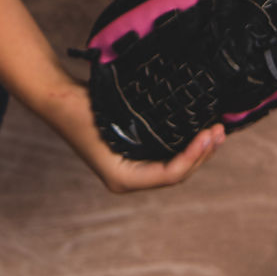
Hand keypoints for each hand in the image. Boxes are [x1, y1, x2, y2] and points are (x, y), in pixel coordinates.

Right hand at [40, 75, 225, 192]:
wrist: (57, 97)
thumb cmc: (78, 108)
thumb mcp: (109, 117)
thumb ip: (140, 128)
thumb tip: (182, 123)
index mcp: (122, 178)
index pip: (170, 175)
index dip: (193, 157)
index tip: (209, 134)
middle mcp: (129, 177)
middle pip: (176, 173)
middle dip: (202, 154)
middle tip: (220, 130)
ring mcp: (132, 166)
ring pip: (174, 165)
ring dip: (197, 150)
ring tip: (217, 130)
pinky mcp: (134, 152)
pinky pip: (166, 153)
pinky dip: (183, 143)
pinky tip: (197, 129)